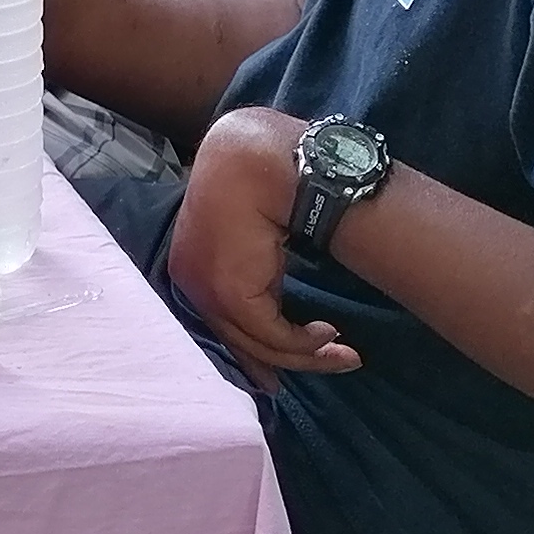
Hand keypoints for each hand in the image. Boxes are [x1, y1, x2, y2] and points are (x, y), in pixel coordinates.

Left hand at [168, 109, 359, 383]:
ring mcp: (206, 292)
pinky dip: (306, 342)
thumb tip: (277, 302)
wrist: (256, 159)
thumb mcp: (252, 233)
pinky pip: (274, 336)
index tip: (273, 374)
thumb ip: (255, 270)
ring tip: (342, 353)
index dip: (250, 352)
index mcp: (190, 266)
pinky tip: (329, 334)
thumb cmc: (254, 181)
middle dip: (282, 362)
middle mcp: (190, 284)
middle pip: (237, 341)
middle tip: (323, 365)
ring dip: (307, 355)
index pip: (218, 323)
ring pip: (259, 345)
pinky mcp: (231, 296)